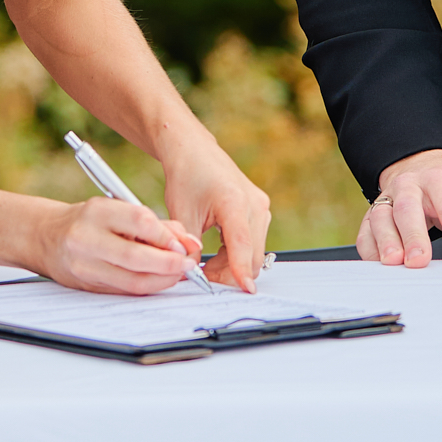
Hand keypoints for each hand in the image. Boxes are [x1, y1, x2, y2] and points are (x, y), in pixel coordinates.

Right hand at [36, 196, 201, 293]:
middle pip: (136, 258)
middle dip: (168, 265)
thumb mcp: (118, 209)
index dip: (168, 237)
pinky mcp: (86, 286)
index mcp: (97, 212)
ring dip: (161, 281)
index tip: (185, 245)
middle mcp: (86, 238)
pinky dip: (146, 288)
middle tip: (187, 266)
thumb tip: (189, 243)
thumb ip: (156, 224)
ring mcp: (84, 265)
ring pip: (131, 281)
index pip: (140, 222)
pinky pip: (124, 291)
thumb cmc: (88, 220)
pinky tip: (159, 281)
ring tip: (177, 275)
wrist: (46, 237)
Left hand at [161, 133, 271, 292]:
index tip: (244, 291)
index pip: (242, 245)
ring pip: (254, 251)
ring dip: (233, 265)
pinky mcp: (259, 210)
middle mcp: (254, 203)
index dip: (241, 271)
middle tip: (203, 277)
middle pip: (253, 254)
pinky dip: (236, 254)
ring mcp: (260, 206)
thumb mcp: (181, 214)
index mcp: (234, 202)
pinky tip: (216, 253)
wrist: (194, 150)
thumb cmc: (187, 174)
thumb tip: (192, 276)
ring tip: (205, 263)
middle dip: (230, 273)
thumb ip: (188, 247)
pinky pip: (254, 242)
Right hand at [357, 148, 441, 266]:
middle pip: (408, 208)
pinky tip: (380, 264)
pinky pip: (365, 233)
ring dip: (386, 241)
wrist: (425, 168)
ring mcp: (388, 199)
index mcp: (441, 180)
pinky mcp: (372, 214)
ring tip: (395, 262)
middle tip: (420, 261)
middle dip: (413, 236)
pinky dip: (370, 250)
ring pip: (381, 218)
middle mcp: (410, 186)